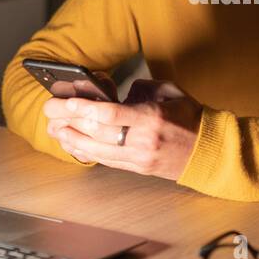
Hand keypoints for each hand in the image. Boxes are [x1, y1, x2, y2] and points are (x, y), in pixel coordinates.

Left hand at [43, 79, 202, 180]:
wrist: (208, 150)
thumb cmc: (189, 117)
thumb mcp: (169, 93)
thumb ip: (141, 89)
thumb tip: (115, 93)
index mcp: (152, 117)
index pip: (111, 114)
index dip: (84, 108)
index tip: (65, 102)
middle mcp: (143, 140)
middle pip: (98, 132)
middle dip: (69, 121)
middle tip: (50, 112)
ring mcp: (139, 158)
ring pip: (97, 151)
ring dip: (71, 139)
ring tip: (54, 130)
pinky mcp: (137, 169)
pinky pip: (105, 161)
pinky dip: (85, 153)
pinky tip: (71, 144)